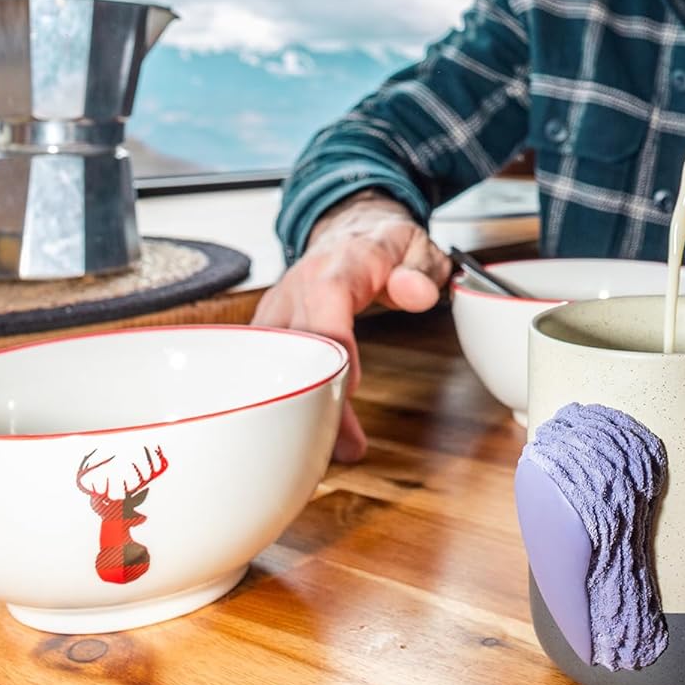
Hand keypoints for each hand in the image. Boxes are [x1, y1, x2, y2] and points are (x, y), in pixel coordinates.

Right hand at [251, 191, 449, 461]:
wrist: (350, 232)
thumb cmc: (384, 247)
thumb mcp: (417, 248)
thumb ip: (421, 271)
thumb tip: (416, 293)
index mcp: (339, 264)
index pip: (327, 299)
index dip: (333, 342)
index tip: (349, 386)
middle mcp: (299, 286)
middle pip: (295, 345)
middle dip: (315, 399)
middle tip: (349, 445)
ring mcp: (277, 310)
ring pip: (269, 365)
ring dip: (293, 410)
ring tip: (328, 452)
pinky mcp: (266, 331)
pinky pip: (262, 371)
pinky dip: (278, 404)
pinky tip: (299, 437)